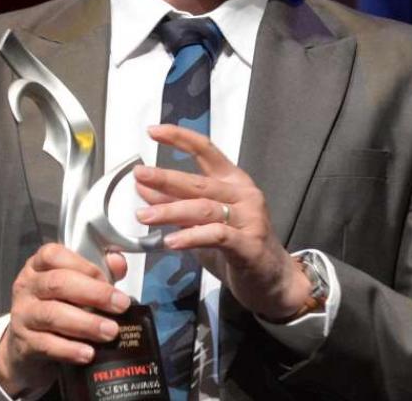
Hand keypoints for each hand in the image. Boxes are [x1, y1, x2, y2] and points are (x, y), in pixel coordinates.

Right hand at [0, 243, 130, 396]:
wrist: (29, 346)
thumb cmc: (59, 306)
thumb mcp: (77, 284)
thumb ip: (100, 271)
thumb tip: (118, 262)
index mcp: (39, 265)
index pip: (55, 255)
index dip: (85, 266)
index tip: (109, 279)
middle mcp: (27, 286)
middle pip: (57, 283)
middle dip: (94, 293)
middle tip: (120, 305)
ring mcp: (22, 315)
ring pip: (53, 314)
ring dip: (86, 323)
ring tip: (110, 331)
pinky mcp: (23, 343)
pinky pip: (46, 345)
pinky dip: (70, 349)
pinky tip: (88, 353)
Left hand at [134, 124, 310, 320]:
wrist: (273, 279)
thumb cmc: (237, 246)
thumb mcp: (202, 222)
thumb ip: (177, 204)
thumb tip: (143, 187)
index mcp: (233, 181)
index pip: (206, 150)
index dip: (180, 138)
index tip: (153, 131)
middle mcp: (243, 194)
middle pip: (199, 182)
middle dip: (166, 178)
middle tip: (139, 175)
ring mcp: (250, 219)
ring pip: (205, 208)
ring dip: (171, 211)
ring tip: (143, 216)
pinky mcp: (250, 245)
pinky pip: (217, 236)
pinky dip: (191, 237)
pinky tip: (170, 241)